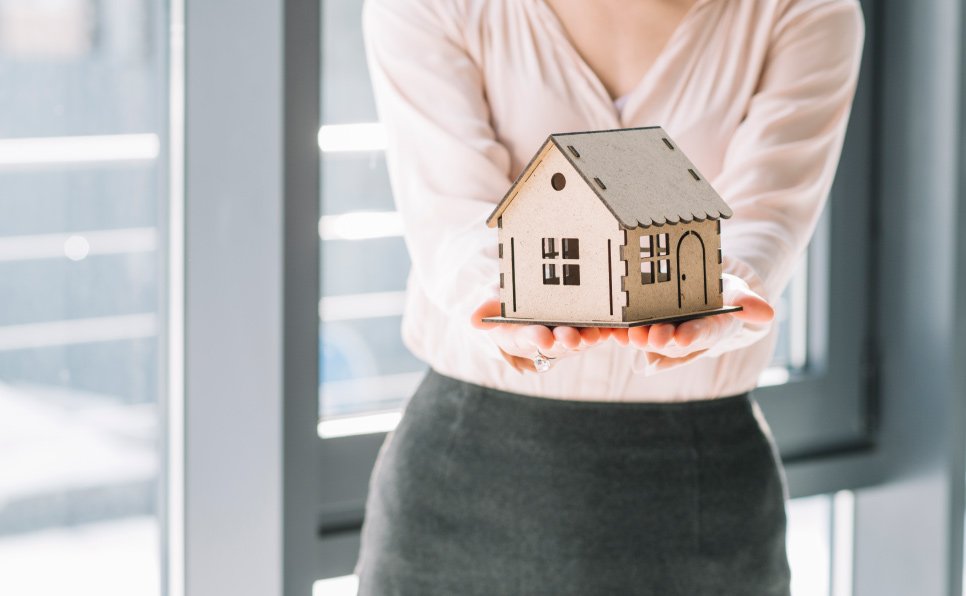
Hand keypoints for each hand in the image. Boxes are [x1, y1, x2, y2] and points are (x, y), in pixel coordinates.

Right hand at [470, 298, 603, 372]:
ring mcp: (571, 332)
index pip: (530, 338)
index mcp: (525, 334)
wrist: (527, 304)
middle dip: (566, 340)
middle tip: (570, 338)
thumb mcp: (494, 308)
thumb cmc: (509, 307)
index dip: (536, 338)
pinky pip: (601, 328)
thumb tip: (471, 319)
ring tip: (595, 335)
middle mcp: (550, 337)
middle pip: (559, 341)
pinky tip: (617, 324)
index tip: (541, 337)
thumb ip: (486, 311)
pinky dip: (608, 328)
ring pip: (582, 337)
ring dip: (589, 337)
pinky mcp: (590, 325)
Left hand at [612, 273, 774, 370]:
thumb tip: (767, 314)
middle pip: (674, 341)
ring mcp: (667, 332)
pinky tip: (612, 333)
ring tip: (628, 335)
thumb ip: (748, 303)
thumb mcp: (739, 291)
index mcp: (713, 329)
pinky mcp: (647, 326)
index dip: (694, 336)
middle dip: (661, 340)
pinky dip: (623, 333)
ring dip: (639, 339)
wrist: (708, 291)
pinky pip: (634, 332)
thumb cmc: (724, 291)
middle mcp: (688, 336)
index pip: (705, 334)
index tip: (683, 338)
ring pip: (652, 339)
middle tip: (648, 336)